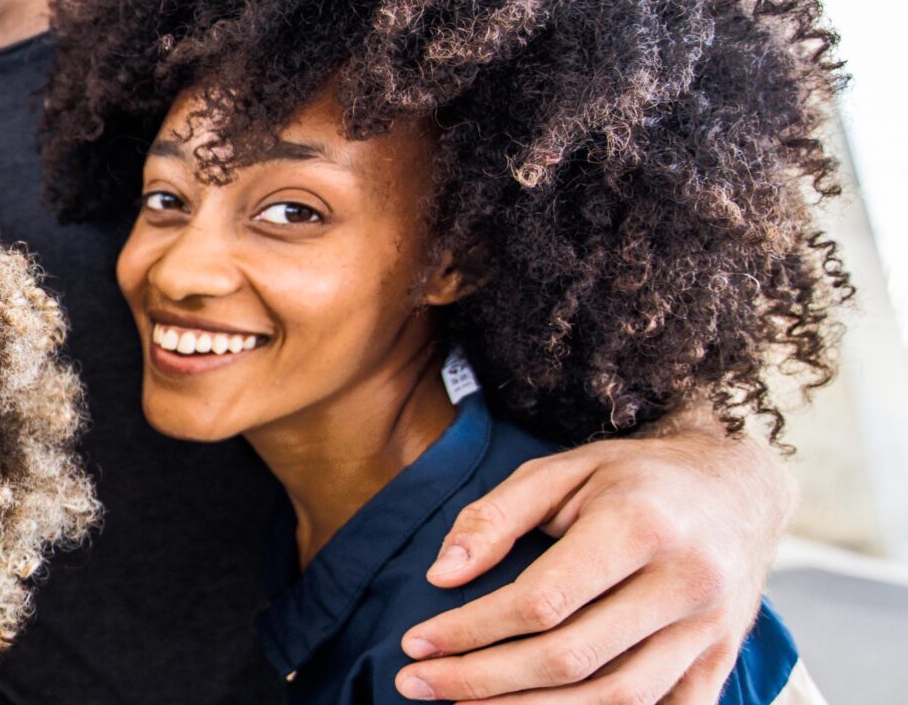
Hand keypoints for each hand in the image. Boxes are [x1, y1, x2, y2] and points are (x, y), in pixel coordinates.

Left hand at [396, 424, 788, 702]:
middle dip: (484, 680)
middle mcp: (684, 584)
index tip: (414, 643)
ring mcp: (709, 632)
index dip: (471, 630)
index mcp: (640, 527)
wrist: (738, 490)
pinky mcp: (720, 663)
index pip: (541, 601)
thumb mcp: (560, 471)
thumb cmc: (634, 478)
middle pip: (572, 659)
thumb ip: (495, 516)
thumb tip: (442, 574)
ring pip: (617, 700)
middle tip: (417, 684)